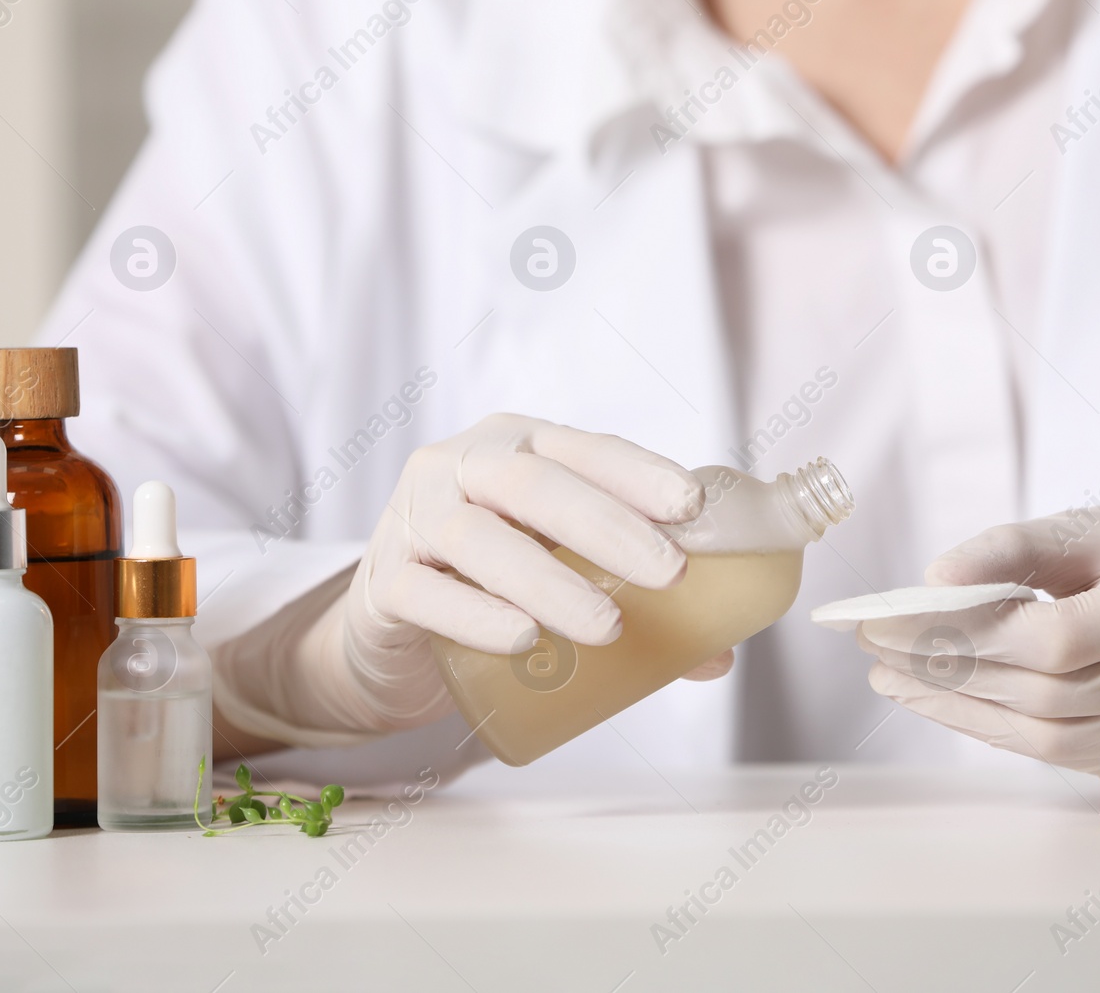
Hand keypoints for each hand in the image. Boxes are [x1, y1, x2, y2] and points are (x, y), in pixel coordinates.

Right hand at [214, 414, 726, 742]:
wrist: (389, 632)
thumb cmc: (491, 583)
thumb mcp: (559, 570)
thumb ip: (631, 600)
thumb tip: (717, 654)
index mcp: (519, 446)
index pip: (585, 448)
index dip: (638, 472)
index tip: (690, 507)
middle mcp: (461, 466)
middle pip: (533, 483)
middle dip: (608, 525)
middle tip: (669, 574)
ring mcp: (412, 519)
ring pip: (478, 538)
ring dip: (549, 581)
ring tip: (607, 626)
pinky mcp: (382, 584)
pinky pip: (424, 594)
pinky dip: (476, 616)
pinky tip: (522, 640)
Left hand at [856, 506, 1099, 774]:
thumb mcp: (1096, 526)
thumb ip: (1015, 548)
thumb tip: (934, 580)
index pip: (1059, 637)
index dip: (967, 633)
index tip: (891, 617)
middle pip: (1044, 691)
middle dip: (945, 668)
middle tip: (875, 645)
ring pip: (1047, 735)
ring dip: (959, 708)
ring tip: (894, 678)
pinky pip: (1062, 753)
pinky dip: (997, 728)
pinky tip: (949, 701)